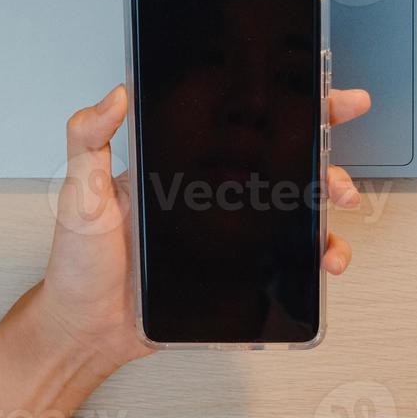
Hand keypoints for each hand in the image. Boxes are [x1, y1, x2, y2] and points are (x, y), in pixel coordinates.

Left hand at [0, 84, 371, 417]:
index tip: (316, 88)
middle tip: (336, 151)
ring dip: (328, 204)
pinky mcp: (238, 268)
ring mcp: (230, 230)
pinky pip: (287, 259)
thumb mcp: (78, 194)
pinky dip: (316, 257)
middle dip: (324, 148)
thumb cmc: (79, 263)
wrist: (86, 329)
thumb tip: (114, 96)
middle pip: (282, 158)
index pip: (238, 120)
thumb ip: (88, 141)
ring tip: (338, 207)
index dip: (280, 102)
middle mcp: (212, 191)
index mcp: (181, 163)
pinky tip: (324, 259)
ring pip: (295, 206)